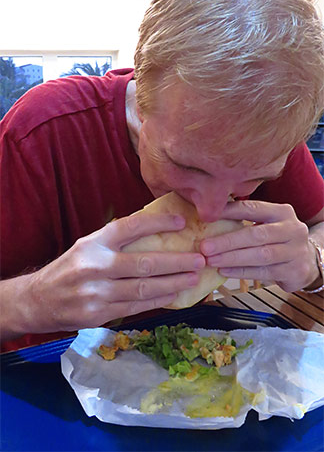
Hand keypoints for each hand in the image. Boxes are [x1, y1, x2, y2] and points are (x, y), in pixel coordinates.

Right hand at [18, 212, 204, 333]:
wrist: (37, 300)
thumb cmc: (68, 269)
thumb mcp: (86, 246)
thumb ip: (114, 241)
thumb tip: (154, 235)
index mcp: (92, 243)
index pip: (129, 227)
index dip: (157, 223)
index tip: (181, 222)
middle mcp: (95, 266)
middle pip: (144, 263)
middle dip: (176, 262)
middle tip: (199, 259)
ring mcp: (96, 293)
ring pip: (143, 288)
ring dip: (173, 283)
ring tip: (193, 278)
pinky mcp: (98, 314)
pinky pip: (135, 307)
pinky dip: (157, 301)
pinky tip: (173, 295)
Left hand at [200, 200, 317, 292]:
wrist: (306, 260)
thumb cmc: (277, 239)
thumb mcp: (267, 223)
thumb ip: (245, 218)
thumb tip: (209, 215)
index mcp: (282, 212)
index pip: (253, 208)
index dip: (230, 212)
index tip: (207, 217)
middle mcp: (292, 229)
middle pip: (256, 235)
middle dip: (228, 241)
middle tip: (205, 247)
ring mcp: (296, 251)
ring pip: (260, 255)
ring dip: (232, 258)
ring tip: (212, 261)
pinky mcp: (294, 271)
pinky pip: (263, 272)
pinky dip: (242, 272)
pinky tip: (225, 271)